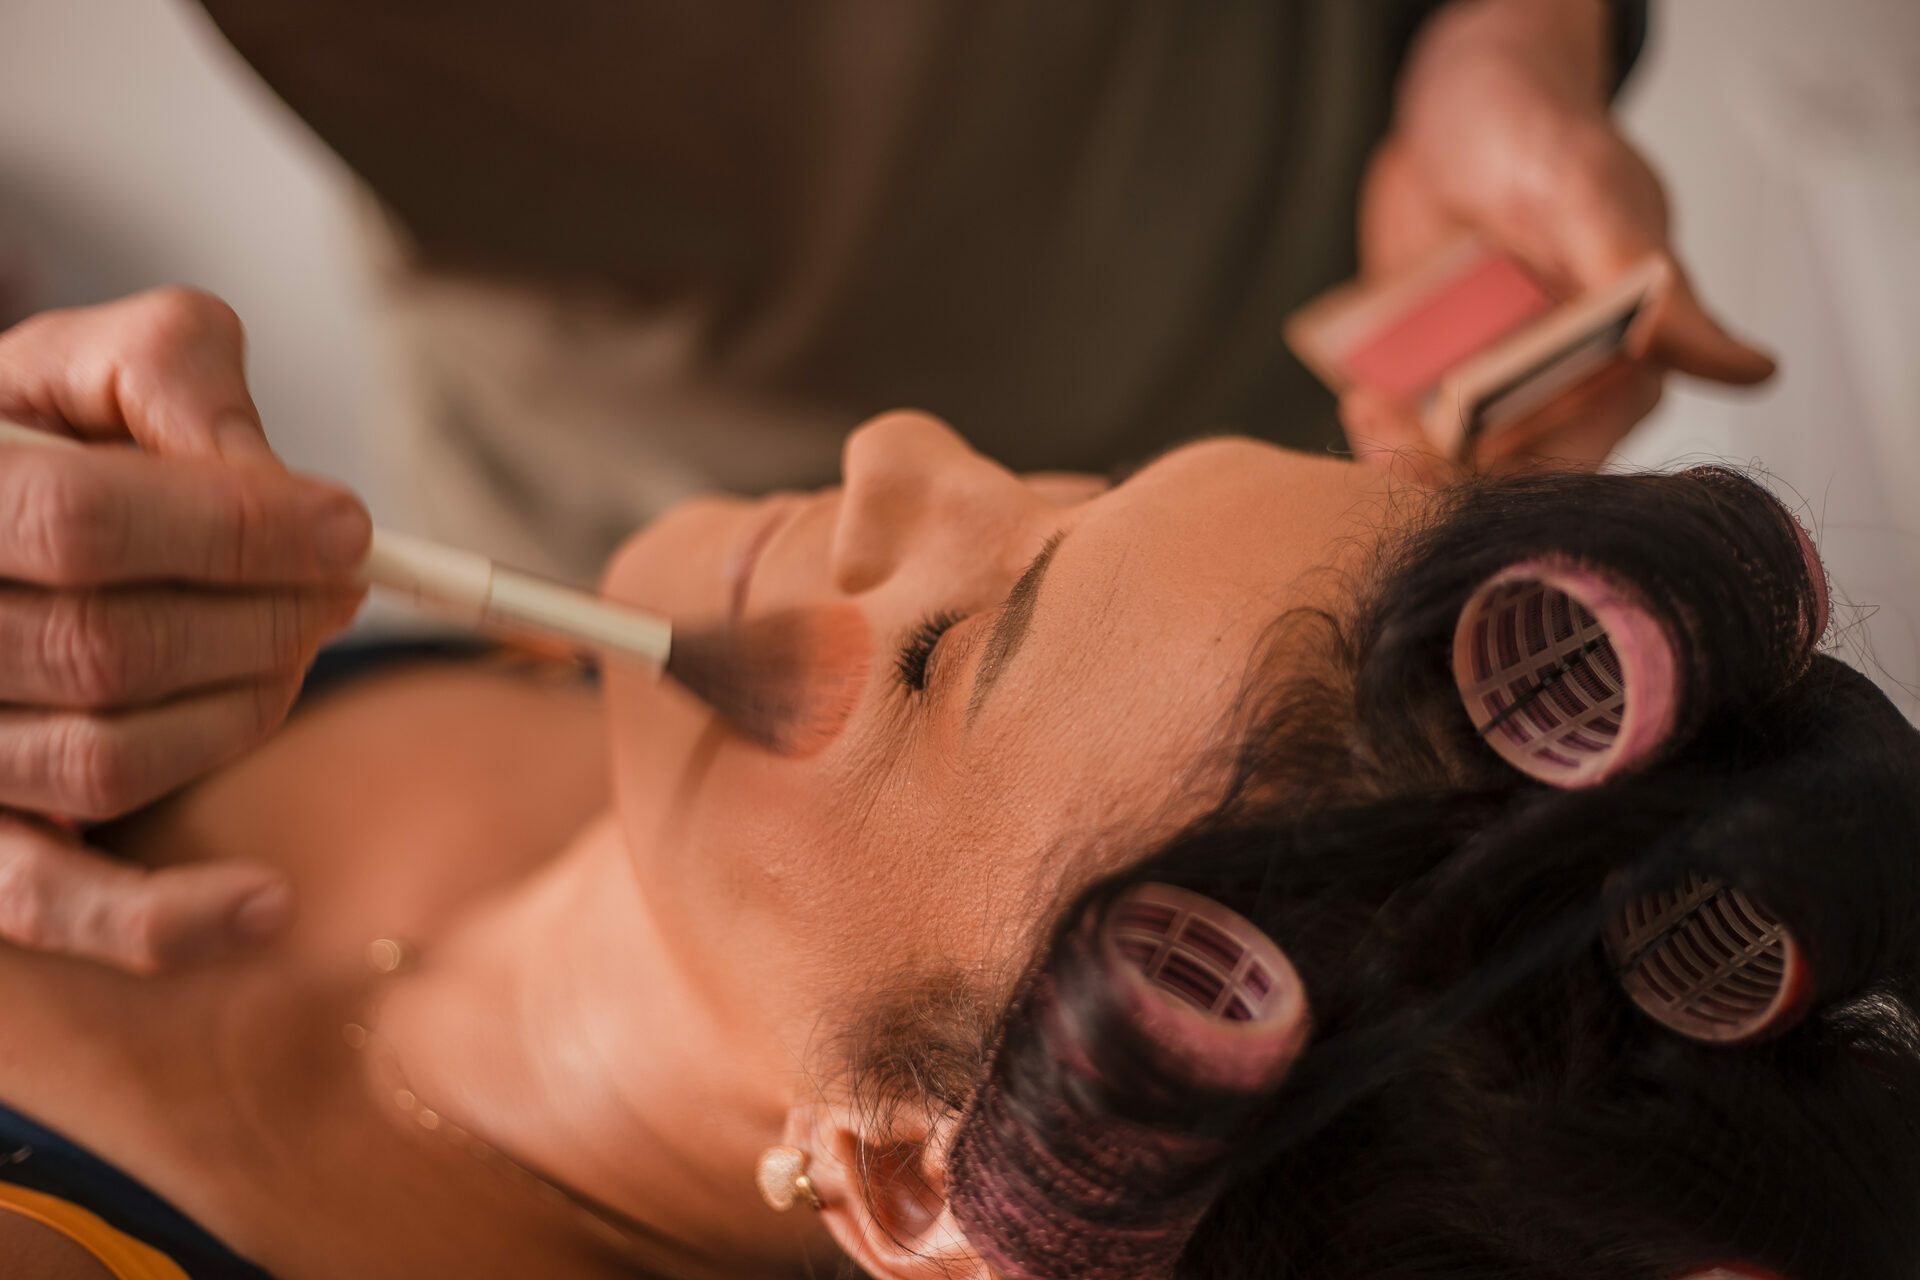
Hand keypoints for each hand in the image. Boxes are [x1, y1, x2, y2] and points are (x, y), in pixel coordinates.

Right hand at [0, 287, 370, 970]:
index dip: (236, 529)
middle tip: (342, 589)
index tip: (351, 531)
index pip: (83, 523)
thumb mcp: (98, 366)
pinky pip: (49, 903)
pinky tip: (269, 902)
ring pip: (109, 764)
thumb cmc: (49, 439)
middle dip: (266, 620)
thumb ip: (178, 380)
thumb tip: (282, 489)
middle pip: (110, 649)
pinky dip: (167, 920)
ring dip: (246, 712)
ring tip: (297, 652)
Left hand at [1347, 0, 1775, 474]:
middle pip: (1501, 481)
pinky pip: (1402, 432)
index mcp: (1626, 364)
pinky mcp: (1432, 377)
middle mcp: (1562, 390)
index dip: (1514, 478)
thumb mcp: (1589, 198)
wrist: (1455, 107)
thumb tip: (1748, 369)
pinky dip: (1378, 427)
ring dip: (1400, 454)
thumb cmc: (1536, 131)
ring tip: (1372, 406)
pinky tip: (1362, 394)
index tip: (1455, 448)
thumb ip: (1649, 292)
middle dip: (1440, 471)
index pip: (1578, 464)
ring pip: (1444, 470)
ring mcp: (1492, 387)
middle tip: (1390, 422)